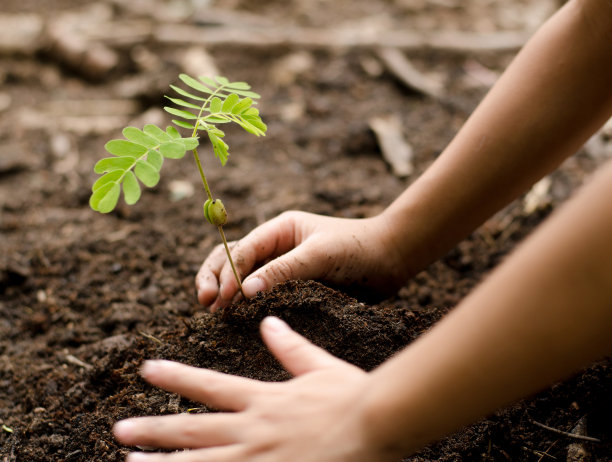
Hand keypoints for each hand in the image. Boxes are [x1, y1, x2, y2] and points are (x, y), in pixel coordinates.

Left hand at [113, 317, 391, 461]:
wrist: (376, 424)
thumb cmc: (351, 396)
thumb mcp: (319, 367)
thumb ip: (290, 347)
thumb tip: (270, 322)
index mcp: (263, 398)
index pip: (209, 385)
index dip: (176, 377)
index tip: (147, 369)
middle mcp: (253, 427)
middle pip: (194, 429)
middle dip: (154, 429)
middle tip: (119, 430)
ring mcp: (258, 456)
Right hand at [196, 211, 407, 309]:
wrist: (392, 259)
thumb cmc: (358, 248)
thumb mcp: (320, 255)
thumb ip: (283, 271)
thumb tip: (245, 291)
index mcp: (280, 230)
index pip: (243, 250)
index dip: (228, 274)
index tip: (221, 299)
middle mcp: (276, 247)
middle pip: (231, 259)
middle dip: (215, 279)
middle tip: (208, 305)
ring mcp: (283, 268)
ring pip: (242, 278)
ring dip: (225, 292)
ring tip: (214, 314)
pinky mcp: (294, 287)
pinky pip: (263, 295)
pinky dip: (247, 305)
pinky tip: (239, 320)